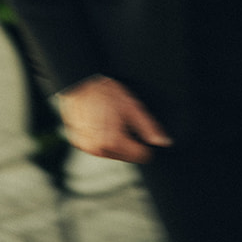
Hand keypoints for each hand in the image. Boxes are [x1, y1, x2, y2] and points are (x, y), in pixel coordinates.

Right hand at [57, 75, 172, 163]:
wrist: (79, 85)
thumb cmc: (103, 93)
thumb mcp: (132, 107)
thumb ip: (149, 127)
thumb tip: (163, 141)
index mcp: (114, 142)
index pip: (141, 156)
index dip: (145, 143)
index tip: (140, 131)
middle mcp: (98, 149)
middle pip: (126, 156)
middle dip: (129, 142)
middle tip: (122, 121)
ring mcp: (87, 148)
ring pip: (112, 153)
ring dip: (115, 141)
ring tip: (110, 120)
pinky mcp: (79, 144)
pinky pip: (97, 147)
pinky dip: (101, 139)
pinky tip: (99, 123)